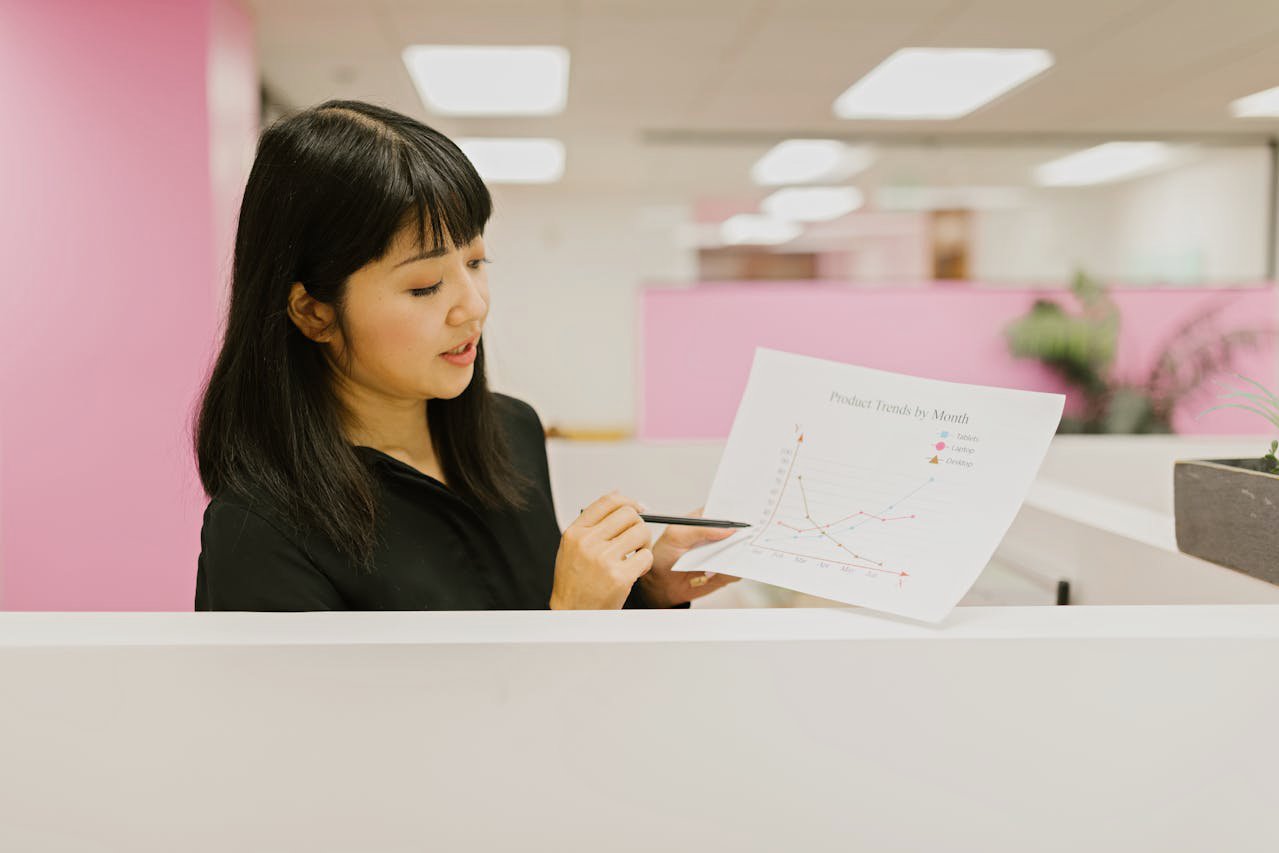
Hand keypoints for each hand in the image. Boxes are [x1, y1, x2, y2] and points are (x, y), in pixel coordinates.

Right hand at [550, 491, 653, 609]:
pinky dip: (645, 563)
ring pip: (641, 532)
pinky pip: (646, 557)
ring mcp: (603, 559)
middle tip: (636, 539)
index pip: (608, 502)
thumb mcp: (572, 547)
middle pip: (628, 514)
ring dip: (644, 544)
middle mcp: (588, 542)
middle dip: (638, 525)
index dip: (628, 501)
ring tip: (635, 556)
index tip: (638, 507)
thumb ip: (592, 524)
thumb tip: (618, 496)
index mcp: (575, 533)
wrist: (572, 615)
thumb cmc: (574, 583)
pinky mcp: (619, 576)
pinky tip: (635, 571)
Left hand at [640, 507, 741, 607]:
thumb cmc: (664, 554)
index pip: (727, 511)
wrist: (661, 584)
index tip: (746, 514)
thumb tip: (727, 530)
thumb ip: (700, 529)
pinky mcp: (726, 572)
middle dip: (748, 532)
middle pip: (741, 531)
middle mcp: (718, 536)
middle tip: (750, 534)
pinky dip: (734, 571)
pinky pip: (737, 571)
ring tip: (730, 555)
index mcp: (707, 521)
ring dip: (742, 553)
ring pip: (743, 552)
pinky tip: (717, 572)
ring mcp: (723, 554)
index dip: (738, 511)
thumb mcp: (676, 535)